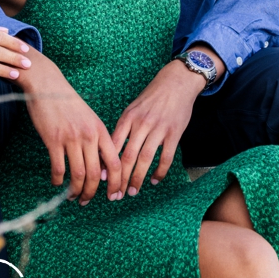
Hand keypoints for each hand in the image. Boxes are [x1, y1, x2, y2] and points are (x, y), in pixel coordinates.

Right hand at [22, 53, 121, 204]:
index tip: (115, 195)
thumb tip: (100, 165)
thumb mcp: (90, 118)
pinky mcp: (53, 140)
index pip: (115, 162)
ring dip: (76, 190)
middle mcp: (89, 136)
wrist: (48, 85)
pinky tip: (57, 184)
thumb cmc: (69, 103)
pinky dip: (58, 180)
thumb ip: (96, 139)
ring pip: (78, 174)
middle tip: (88, 201)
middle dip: (93, 192)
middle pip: (96, 173)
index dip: (116, 182)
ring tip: (73, 197)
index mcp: (101, 130)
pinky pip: (58, 167)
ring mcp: (71, 138)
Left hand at [111, 51, 217, 196]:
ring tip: (133, 191)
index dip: (107, 166)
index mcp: (128, 118)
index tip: (101, 182)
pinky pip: (166, 156)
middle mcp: (142, 124)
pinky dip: (160, 171)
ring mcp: (159, 129)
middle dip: (120, 178)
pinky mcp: (174, 132)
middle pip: (127, 156)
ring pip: (145, 159)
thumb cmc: (152, 98)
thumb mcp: (132, 109)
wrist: (177, 82)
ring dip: (138, 178)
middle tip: (116, 195)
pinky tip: (155, 181)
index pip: (113, 147)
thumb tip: (110, 153)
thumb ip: (123, 129)